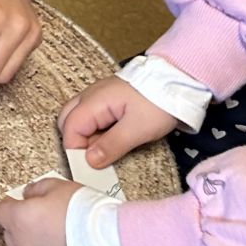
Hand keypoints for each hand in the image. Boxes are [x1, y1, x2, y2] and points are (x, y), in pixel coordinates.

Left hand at [0, 176, 79, 245]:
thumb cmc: (83, 213)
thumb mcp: (60, 187)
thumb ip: (39, 188)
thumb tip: (30, 193)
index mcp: (20, 219)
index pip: (3, 211)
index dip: (12, 203)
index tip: (20, 199)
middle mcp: (25, 244)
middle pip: (11, 233)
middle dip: (20, 223)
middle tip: (37, 213)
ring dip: (37, 240)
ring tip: (58, 229)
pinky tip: (70, 244)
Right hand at [59, 76, 178, 168]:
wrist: (178, 79)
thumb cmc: (158, 103)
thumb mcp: (137, 129)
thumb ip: (111, 146)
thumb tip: (89, 162)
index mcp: (93, 102)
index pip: (70, 129)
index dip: (76, 150)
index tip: (91, 165)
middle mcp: (89, 96)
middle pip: (67, 121)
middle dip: (76, 142)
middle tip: (97, 156)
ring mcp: (98, 95)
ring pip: (79, 118)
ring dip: (87, 136)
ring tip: (109, 147)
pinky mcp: (108, 97)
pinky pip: (91, 115)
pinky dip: (96, 129)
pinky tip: (114, 136)